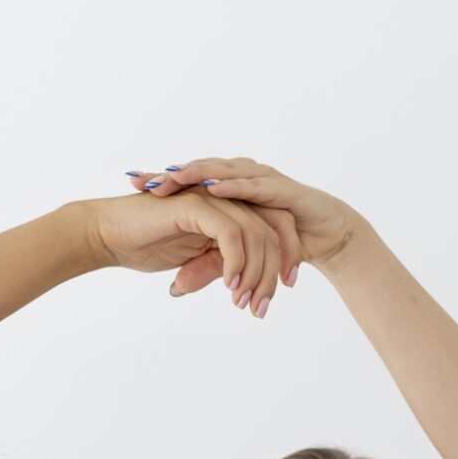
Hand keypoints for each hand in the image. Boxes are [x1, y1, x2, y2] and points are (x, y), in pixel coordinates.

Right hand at [80, 186, 293, 315]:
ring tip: (244, 303)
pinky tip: (230, 285)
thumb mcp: (194, 261)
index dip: (283, 258)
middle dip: (274, 272)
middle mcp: (225, 198)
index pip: (272, 228)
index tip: (283, 291)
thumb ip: (219, 265)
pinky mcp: (196, 205)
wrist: (108, 235)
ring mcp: (211, 198)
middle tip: (263, 308)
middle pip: (272, 230)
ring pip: (256, 234)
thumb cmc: (144, 246)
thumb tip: (239, 285)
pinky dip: (236, 262)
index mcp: (228, 208)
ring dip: (255, 274)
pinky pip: (231, 233)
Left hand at [124, 157, 363, 291]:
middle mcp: (241, 177)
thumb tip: (176, 287)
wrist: (327, 237)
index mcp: (228, 189)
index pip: (188, 182)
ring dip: (196, 173)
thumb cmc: (282, 245)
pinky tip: (213, 187)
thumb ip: (209, 266)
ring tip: (170, 176)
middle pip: (198, 171)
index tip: (130, 184)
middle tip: (141, 179)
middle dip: (170, 175)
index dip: (161, 181)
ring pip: (223, 172)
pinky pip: (255, 185)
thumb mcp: (238, 260)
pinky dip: (233, 186)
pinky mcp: (282, 189)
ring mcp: (262, 179)